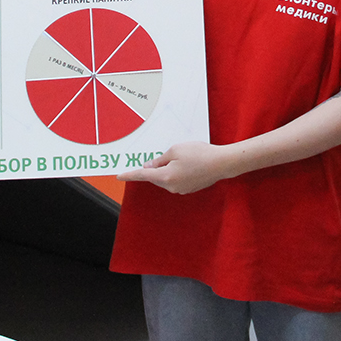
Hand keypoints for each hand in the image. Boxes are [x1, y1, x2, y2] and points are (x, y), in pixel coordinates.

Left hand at [116, 141, 233, 193]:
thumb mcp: (175, 150)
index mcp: (165, 177)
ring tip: (182, 156)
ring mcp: (181, 189)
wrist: (221, 163)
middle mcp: (171, 187)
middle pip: (155, 177)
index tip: (119, 176)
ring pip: (166, 178)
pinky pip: (177, 180)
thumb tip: (149, 167)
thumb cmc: (199, 154)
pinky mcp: (189, 188)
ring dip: (168, 168)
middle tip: (163, 155)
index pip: (142, 175)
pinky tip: (188, 163)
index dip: (129, 175)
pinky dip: (177, 172)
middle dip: (156, 167)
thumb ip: (159, 160)